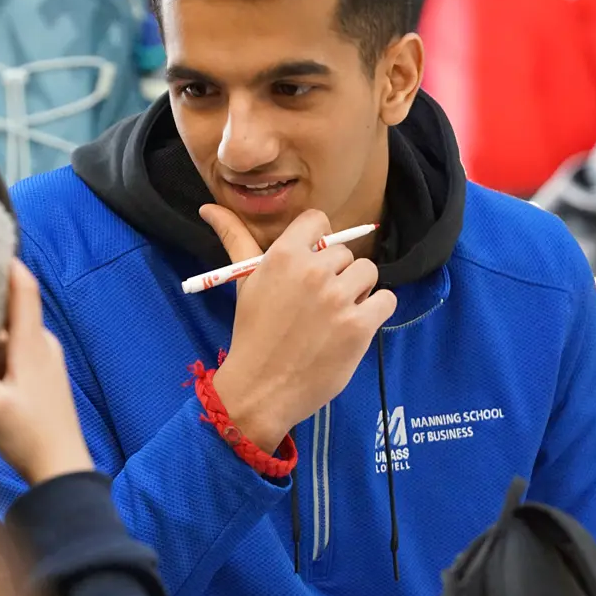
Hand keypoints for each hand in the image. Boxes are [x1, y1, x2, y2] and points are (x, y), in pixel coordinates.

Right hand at [0, 259, 92, 485]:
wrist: (62, 464)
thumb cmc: (30, 434)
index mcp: (34, 345)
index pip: (26, 292)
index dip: (12, 267)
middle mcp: (44, 345)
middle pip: (13, 312)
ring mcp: (46, 360)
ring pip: (11, 335)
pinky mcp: (43, 374)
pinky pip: (15, 353)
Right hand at [200, 205, 396, 453]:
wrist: (261, 389)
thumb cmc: (253, 332)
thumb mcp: (244, 281)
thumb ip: (234, 238)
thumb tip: (208, 207)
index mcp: (285, 255)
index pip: (318, 221)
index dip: (319, 241)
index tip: (312, 262)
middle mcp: (314, 271)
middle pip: (345, 252)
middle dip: (336, 274)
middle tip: (317, 302)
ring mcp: (339, 298)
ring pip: (368, 272)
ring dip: (358, 291)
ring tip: (336, 313)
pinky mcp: (360, 325)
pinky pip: (387, 299)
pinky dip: (376, 310)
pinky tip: (355, 324)